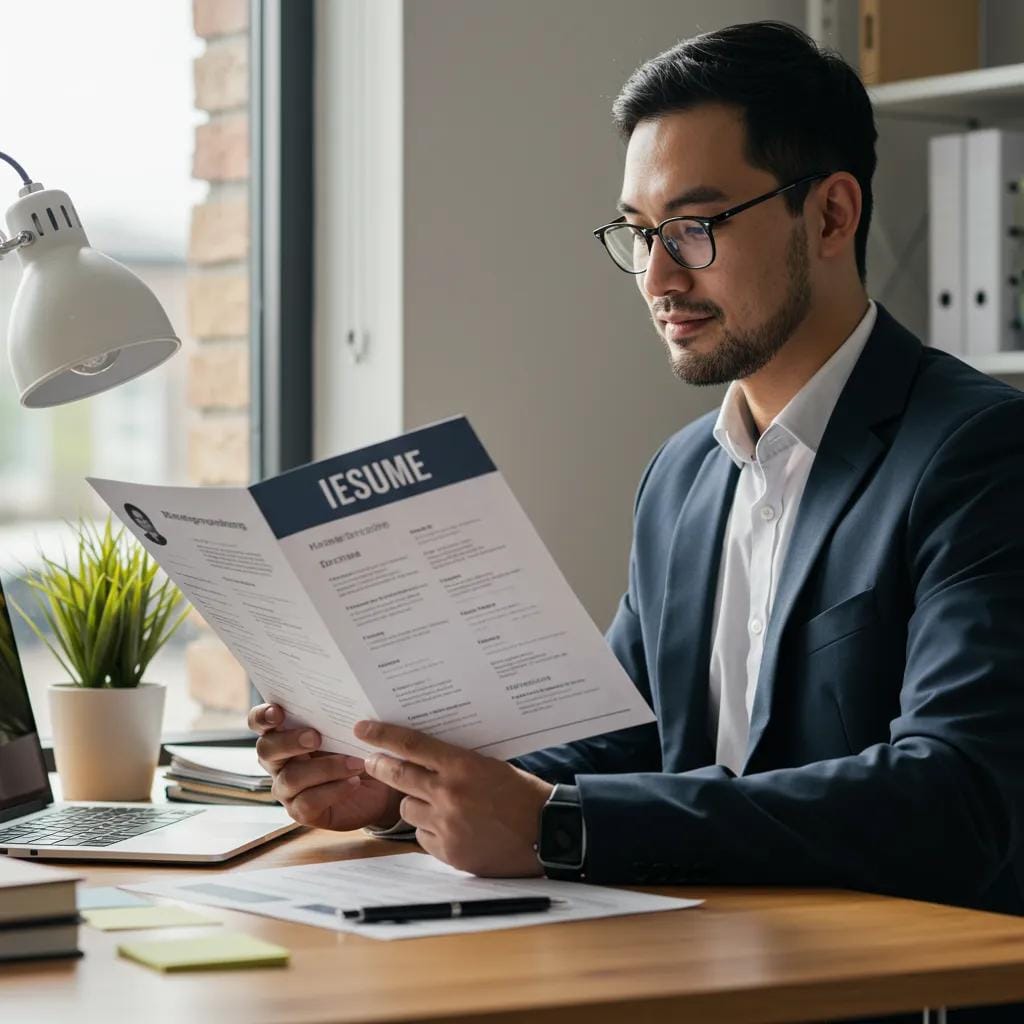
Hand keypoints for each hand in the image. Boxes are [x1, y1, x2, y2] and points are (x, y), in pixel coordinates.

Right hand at [248, 703, 402, 831]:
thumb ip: (333, 714)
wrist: (378, 782)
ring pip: (292, 778)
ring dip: (325, 768)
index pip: (259, 722)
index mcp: (283, 734)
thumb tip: (339, 693)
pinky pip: (309, 801)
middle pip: (267, 750)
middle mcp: (278, 762)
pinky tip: (353, 782)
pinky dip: (334, 790)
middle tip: (316, 736)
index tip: (278, 712)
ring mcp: (287, 789)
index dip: (262, 716)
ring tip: (354, 762)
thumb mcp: (346, 727)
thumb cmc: (356, 747)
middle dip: (290, 741)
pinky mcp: (301, 811)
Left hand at [356, 720, 553, 876]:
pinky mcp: (448, 852)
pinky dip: (431, 830)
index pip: (411, 745)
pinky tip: (453, 828)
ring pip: (407, 808)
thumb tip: (424, 756)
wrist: (547, 833)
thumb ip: (456, 764)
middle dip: (378, 767)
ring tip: (439, 804)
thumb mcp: (491, 766)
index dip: (382, 736)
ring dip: (416, 803)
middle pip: (397, 776)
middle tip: (370, 762)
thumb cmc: (523, 795)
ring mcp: (446, 825)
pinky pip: (422, 836)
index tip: (362, 730)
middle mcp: (448, 794)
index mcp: (461, 766)